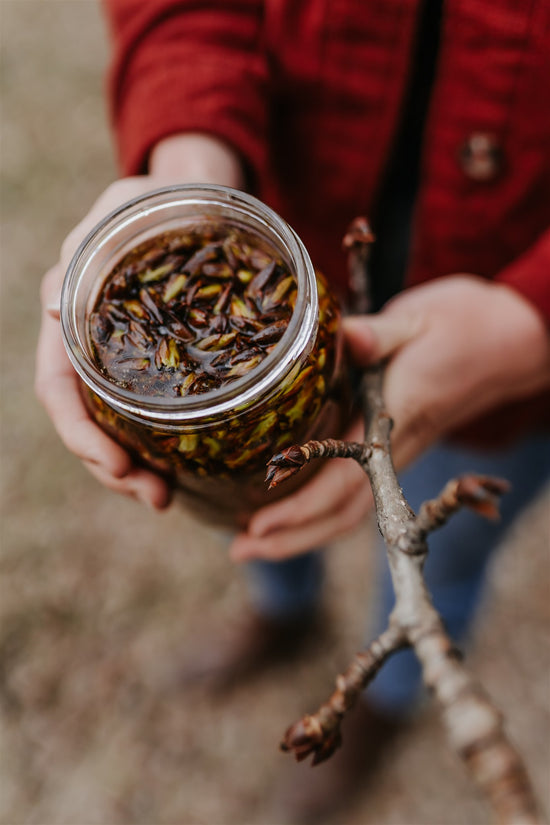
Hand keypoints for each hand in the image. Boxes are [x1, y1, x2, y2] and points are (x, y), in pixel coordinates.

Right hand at [35, 134, 243, 507]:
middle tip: (156, 498)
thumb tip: (51, 304)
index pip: (60, 391)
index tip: (115, 463)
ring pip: (118, 432)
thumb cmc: (157, 198)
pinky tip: (182, 471)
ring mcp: (128, 365)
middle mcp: (95, 351)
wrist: (197, 199)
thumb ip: (88, 242)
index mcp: (74, 321)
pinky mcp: (163, 370)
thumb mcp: (124, 205)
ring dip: (136, 473)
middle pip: (89, 425)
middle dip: (114, 469)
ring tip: (166, 498)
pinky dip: (163, 451)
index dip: (81, 434)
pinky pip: (154, 420)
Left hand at [230, 274, 549, 560]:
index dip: (299, 508)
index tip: (258, 526)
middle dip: (292, 538)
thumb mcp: (416, 322)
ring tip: (253, 544)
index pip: (343, 480)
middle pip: (343, 512)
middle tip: (240, 550)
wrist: (502, 340)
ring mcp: (395, 453)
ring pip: (350, 510)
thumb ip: (380, 333)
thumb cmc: (459, 328)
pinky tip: (290, 509)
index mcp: (395, 421)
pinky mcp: (392, 447)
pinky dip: (320, 509)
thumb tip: (348, 334)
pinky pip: (357, 491)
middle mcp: (394, 449)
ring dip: (303, 533)